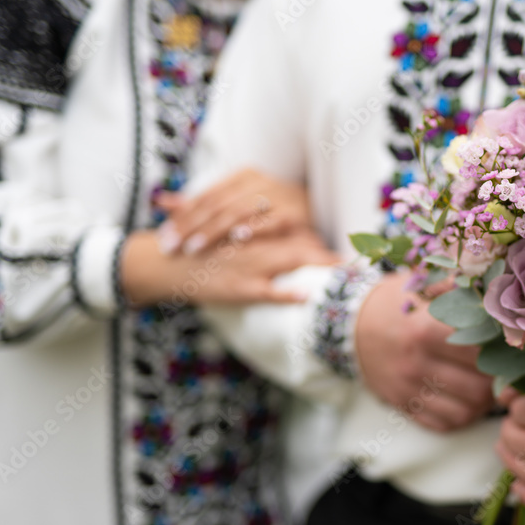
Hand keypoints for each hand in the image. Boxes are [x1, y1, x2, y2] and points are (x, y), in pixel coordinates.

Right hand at [121, 229, 339, 306]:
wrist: (164, 262)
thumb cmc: (198, 248)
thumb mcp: (224, 234)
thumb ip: (250, 229)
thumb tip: (277, 229)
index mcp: (253, 230)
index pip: (294, 229)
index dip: (320, 238)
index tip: (349, 246)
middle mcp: (254, 243)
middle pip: (300, 243)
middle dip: (329, 254)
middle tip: (360, 262)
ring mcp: (247, 265)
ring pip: (290, 262)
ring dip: (319, 268)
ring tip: (347, 275)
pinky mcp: (238, 288)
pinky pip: (266, 291)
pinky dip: (286, 293)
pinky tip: (307, 295)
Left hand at [156, 168, 312, 255]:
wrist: (316, 211)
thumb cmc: (270, 209)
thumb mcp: (235, 203)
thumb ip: (200, 203)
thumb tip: (162, 201)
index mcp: (243, 177)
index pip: (206, 195)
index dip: (183, 215)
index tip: (164, 235)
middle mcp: (259, 182)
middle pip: (218, 205)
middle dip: (192, 227)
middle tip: (173, 247)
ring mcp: (278, 196)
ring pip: (238, 212)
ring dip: (214, 231)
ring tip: (194, 247)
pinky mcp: (295, 213)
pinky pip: (270, 220)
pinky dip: (254, 228)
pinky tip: (237, 237)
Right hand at [355, 273, 495, 432]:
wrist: (351, 326)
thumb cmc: (394, 302)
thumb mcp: (421, 284)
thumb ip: (457, 285)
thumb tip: (494, 288)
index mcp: (424, 331)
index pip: (481, 352)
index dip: (502, 351)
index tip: (509, 346)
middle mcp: (416, 365)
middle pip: (478, 388)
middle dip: (498, 382)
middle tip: (505, 370)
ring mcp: (408, 389)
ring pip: (465, 411)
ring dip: (484, 402)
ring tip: (488, 385)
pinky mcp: (403, 405)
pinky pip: (444, 424)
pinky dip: (462, 416)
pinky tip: (466, 398)